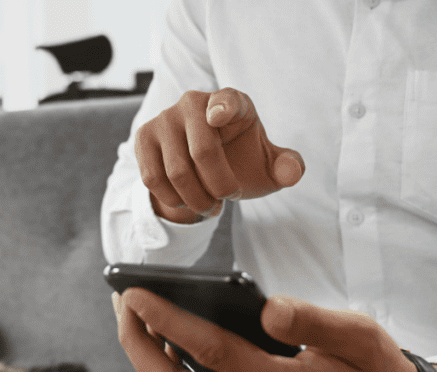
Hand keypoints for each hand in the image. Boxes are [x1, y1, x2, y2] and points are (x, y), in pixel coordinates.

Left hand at [112, 288, 422, 371]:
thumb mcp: (359, 337)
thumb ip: (313, 320)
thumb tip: (268, 307)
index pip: (208, 351)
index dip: (167, 319)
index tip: (137, 293)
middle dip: (137, 344)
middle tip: (123, 303)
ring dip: (146, 360)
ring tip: (134, 318)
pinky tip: (164, 343)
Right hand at [134, 88, 305, 223]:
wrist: (202, 167)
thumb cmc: (241, 160)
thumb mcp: (268, 166)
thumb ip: (287, 167)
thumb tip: (291, 173)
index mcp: (232, 102)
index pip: (227, 100)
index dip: (224, 107)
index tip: (220, 116)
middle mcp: (194, 102)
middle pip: (203, 152)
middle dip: (219, 187)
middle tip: (229, 200)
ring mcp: (165, 117)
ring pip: (177, 171)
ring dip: (197, 200)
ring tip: (211, 206)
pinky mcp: (144, 136)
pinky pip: (153, 177)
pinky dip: (173, 199)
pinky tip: (187, 201)